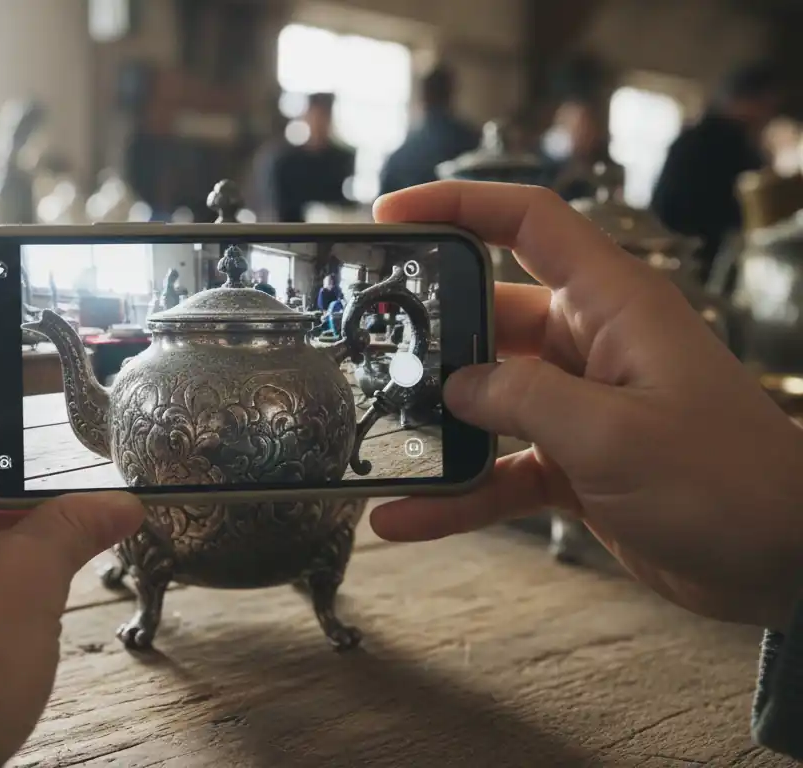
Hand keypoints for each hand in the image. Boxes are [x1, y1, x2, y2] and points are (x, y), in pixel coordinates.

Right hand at [369, 181, 802, 630]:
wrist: (784, 562)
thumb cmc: (728, 482)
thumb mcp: (614, 433)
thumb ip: (523, 400)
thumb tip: (454, 389)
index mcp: (612, 305)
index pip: (529, 223)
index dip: (459, 206)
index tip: (391, 215)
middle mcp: (591, 345)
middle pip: (489, 316)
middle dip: (427, 332)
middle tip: (362, 344)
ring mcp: (580, 406)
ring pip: (486, 399)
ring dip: (435, 424)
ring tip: (373, 438)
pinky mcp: (574, 463)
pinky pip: (498, 467)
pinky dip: (456, 493)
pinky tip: (403, 517)